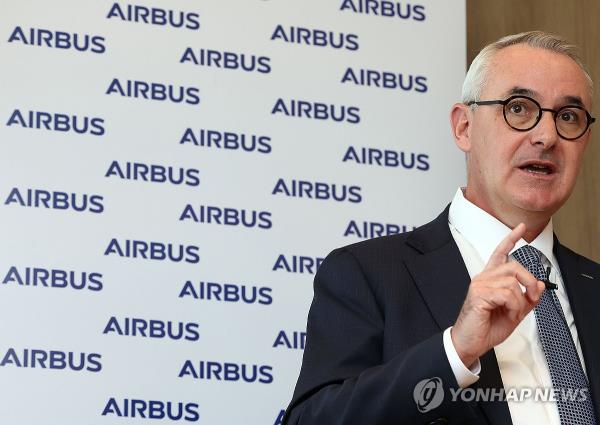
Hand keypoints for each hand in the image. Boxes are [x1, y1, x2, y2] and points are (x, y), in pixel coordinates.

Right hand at [451, 223, 545, 367]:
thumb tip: (540, 286)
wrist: (470, 342)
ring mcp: (480, 285)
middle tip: (532, 297)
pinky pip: (507, 294)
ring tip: (513, 312)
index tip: (520, 228)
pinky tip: (507, 312)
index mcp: (490, 280)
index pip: (500, 254)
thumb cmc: (486, 327)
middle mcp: (483, 278)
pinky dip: (513, 306)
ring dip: (520, 301)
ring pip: (512, 282)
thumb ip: (527, 299)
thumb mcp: (514, 313)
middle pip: (514, 266)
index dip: (510, 239)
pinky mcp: (479, 294)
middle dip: (529, 282)